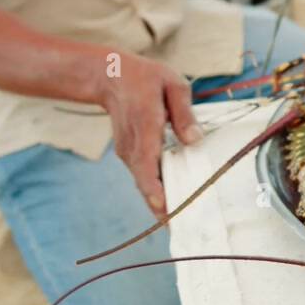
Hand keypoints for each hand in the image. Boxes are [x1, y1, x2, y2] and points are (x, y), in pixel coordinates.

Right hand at [96, 54, 202, 216]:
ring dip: (161, 203)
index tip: (166, 210)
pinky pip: (144, 177)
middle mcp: (133, 145)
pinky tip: (174, 202)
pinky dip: (157, 191)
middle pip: (145, 183)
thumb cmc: (145, 79)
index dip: (155, 190)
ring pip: (144, 184)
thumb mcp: (172, 85)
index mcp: (146, 126)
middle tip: (184, 227)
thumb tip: (195, 140)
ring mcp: (128, 152)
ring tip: (183, 222)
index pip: (147, 164)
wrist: (109, 76)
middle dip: (163, 208)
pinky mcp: (130, 156)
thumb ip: (184, 113)